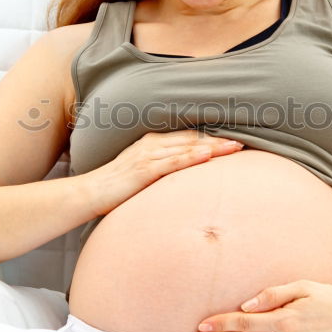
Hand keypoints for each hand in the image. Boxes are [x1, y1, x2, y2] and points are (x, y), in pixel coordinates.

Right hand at [84, 130, 243, 215]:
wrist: (89, 193)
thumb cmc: (115, 188)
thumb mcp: (141, 175)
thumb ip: (161, 171)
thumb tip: (181, 178)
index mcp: (152, 143)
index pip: (188, 137)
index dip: (211, 138)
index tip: (233, 140)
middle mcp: (151, 145)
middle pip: (192, 139)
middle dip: (218, 141)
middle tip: (243, 142)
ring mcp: (147, 156)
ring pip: (187, 148)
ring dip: (212, 147)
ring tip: (235, 147)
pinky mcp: (143, 170)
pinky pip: (172, 163)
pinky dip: (191, 158)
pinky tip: (207, 155)